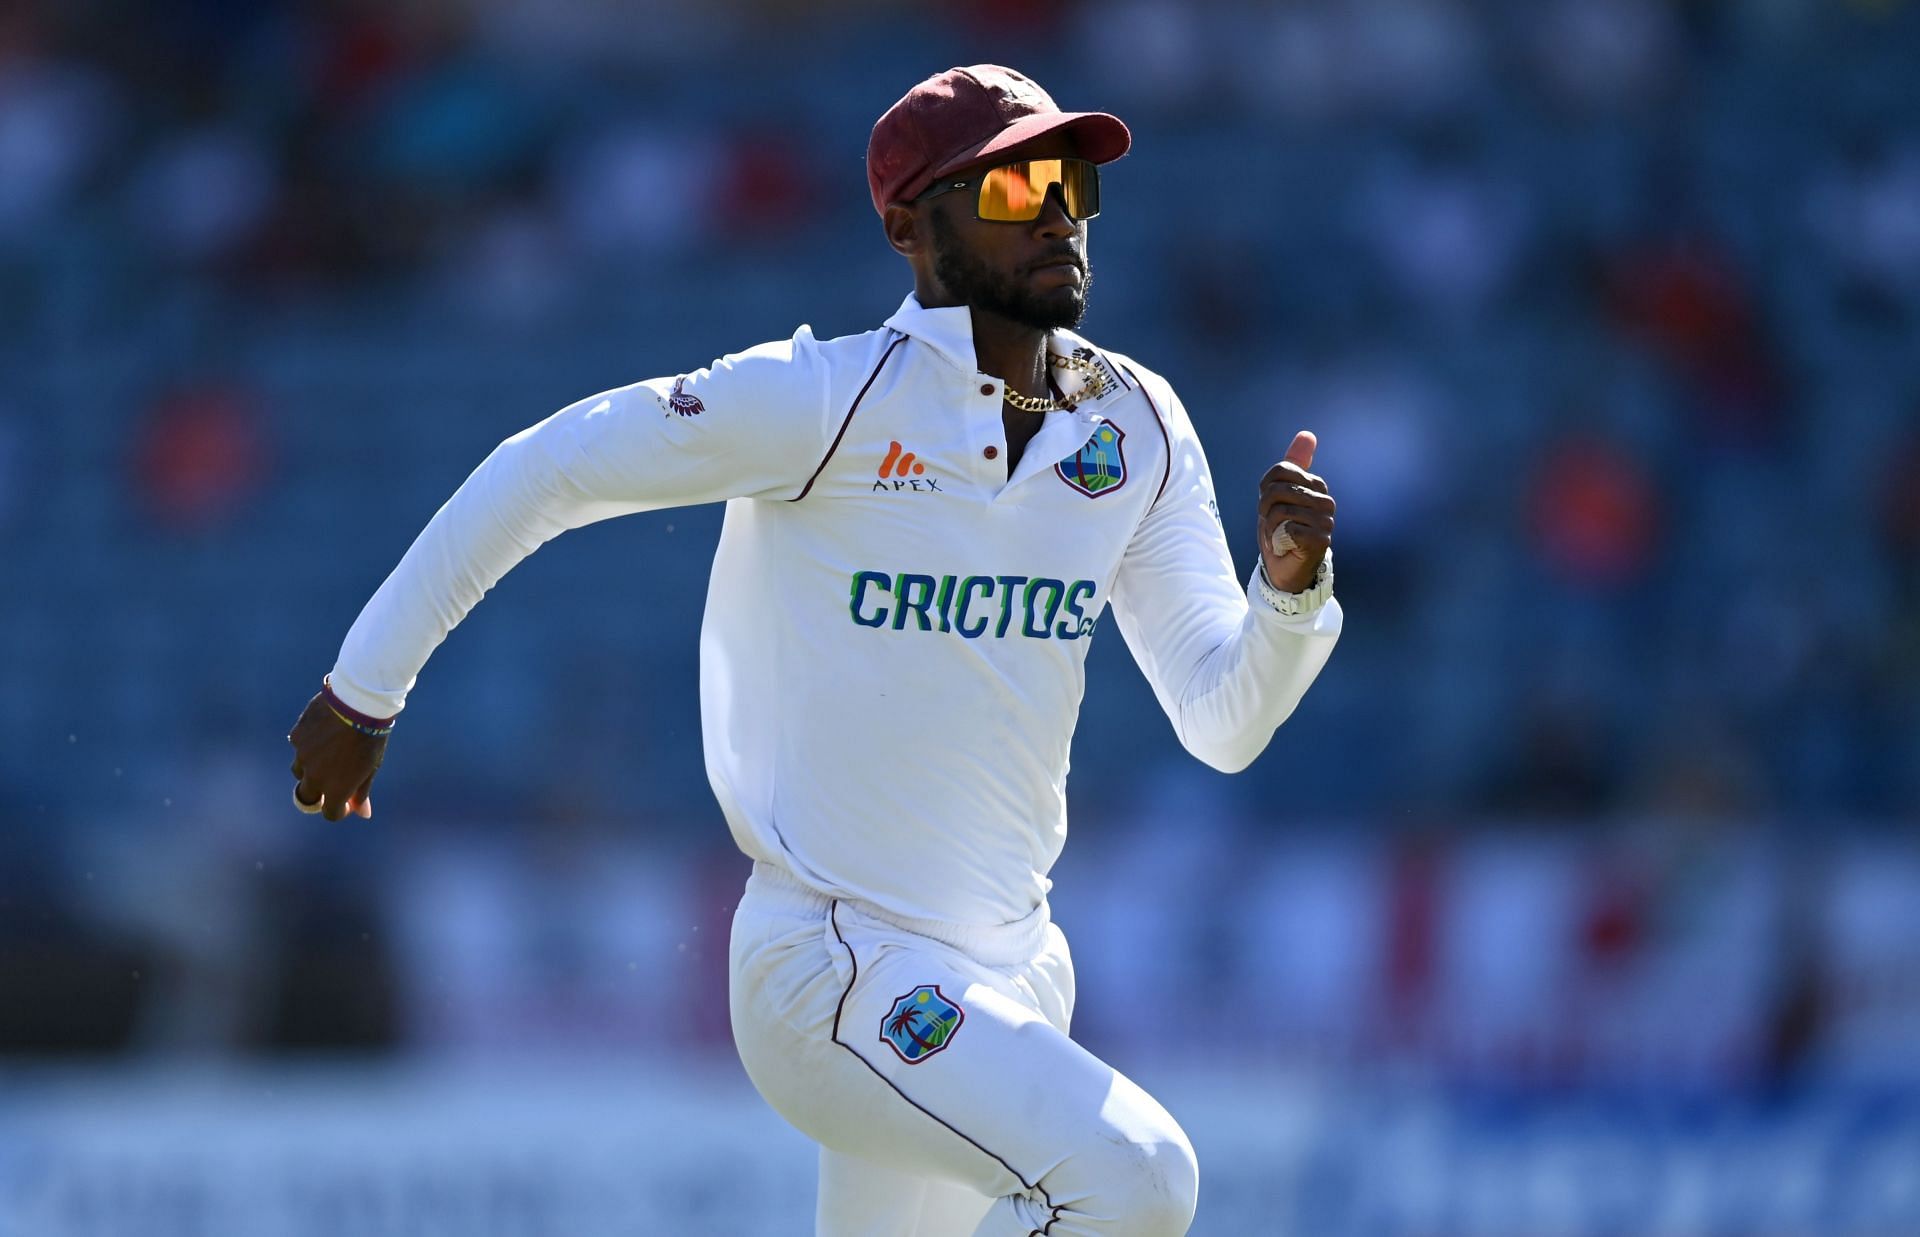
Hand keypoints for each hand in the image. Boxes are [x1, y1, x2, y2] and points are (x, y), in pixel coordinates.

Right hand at [287, 692, 387, 820]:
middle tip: (329, 782)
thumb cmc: (371, 736)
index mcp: (336, 788)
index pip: (331, 813)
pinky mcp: (296, 736)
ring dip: (310, 768)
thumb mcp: (371, 766)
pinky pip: (298, 747)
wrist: (360, 702)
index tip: (347, 802)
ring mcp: (302, 756)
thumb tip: (362, 813)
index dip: (339, 810)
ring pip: (299, 771)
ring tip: (329, 752)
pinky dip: (308, 745)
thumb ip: (362, 791)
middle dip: (316, 794)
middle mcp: (315, 776)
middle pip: (306, 797)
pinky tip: (323, 733)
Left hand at [1257, 430, 1334, 593]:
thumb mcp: (1279, 494)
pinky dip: (1278, 540)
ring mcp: (1326, 521)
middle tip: (1272, 524)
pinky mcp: (1321, 540)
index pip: (1279, 471)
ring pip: (1281, 510)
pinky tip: (1285, 546)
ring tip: (1279, 536)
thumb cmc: (1280, 529)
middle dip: (1265, 509)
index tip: (1269, 505)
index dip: (1265, 490)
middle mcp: (1325, 500)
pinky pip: (1288, 529)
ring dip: (1271, 527)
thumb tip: (1307, 434)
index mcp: (1316, 485)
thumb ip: (1292, 466)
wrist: (1284, 568)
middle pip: (1278, 489)